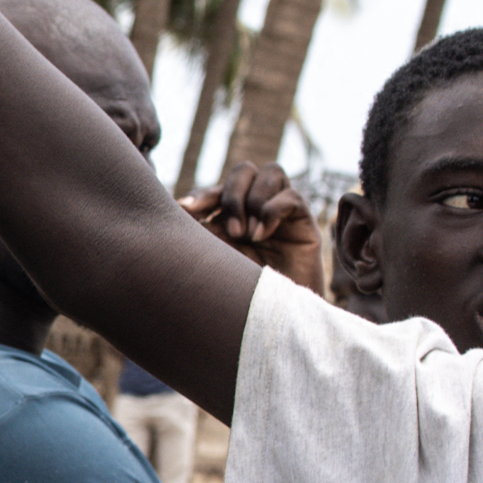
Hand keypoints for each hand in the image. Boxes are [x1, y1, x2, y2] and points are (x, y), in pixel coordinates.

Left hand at [184, 162, 323, 293]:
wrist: (276, 312)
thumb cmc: (242, 288)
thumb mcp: (217, 257)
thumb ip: (202, 232)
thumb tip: (179, 207)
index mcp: (232, 213)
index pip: (218, 189)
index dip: (203, 195)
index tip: (185, 209)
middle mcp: (257, 206)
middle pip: (244, 170)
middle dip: (233, 195)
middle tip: (232, 232)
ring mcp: (281, 209)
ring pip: (272, 172)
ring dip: (254, 201)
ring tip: (249, 236)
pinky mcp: (303, 219)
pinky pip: (291, 196)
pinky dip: (273, 211)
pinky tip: (263, 236)